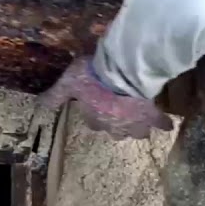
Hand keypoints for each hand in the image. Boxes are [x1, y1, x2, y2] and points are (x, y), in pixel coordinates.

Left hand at [38, 56, 173, 138]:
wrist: (121, 72)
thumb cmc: (92, 77)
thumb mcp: (67, 83)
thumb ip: (55, 95)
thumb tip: (38, 105)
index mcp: (95, 118)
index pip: (93, 123)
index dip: (94, 115)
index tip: (95, 107)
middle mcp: (115, 126)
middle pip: (115, 132)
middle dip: (116, 126)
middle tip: (118, 115)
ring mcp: (135, 123)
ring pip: (137, 133)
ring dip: (137, 128)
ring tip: (139, 122)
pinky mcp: (151, 116)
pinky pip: (160, 124)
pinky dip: (163, 123)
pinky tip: (166, 123)